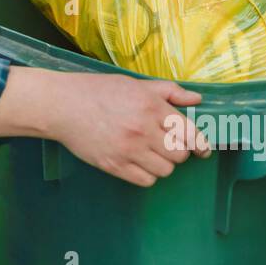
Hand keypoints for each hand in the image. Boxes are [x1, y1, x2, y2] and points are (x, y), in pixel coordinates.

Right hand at [47, 72, 212, 186]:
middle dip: (178, 152)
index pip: (189, 133)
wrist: (62, 106)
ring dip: (163, 164)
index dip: (201, 145)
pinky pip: (146, 181)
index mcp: (151, 106)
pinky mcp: (114, 165)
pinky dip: (147, 175)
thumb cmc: (98, 91)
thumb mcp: (135, 84)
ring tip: (151, 154)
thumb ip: (168, 91)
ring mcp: (128, 150)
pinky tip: (139, 163)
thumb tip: (196, 99)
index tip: (203, 150)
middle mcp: (143, 129)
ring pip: (165, 170)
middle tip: (167, 146)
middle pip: (179, 155)